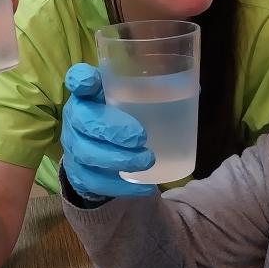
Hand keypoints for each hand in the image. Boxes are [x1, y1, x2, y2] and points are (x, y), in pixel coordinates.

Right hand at [61, 63, 155, 199]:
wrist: (98, 156)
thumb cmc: (120, 120)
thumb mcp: (131, 101)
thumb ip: (153, 91)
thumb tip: (194, 87)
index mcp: (90, 93)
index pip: (78, 79)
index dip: (81, 80)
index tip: (90, 82)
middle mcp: (76, 117)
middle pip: (83, 120)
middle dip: (112, 129)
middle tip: (141, 137)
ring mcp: (73, 147)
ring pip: (87, 154)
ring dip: (118, 159)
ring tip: (147, 161)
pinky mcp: (78, 174)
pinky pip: (96, 182)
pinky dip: (122, 186)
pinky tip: (145, 188)